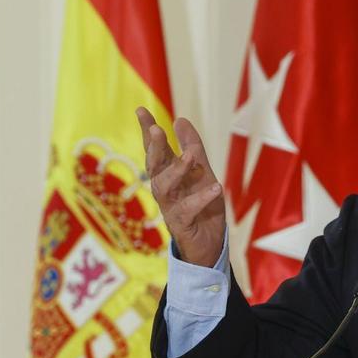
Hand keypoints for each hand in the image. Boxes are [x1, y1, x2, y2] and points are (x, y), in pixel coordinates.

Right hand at [135, 107, 225, 266]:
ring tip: (189, 156)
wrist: (210, 247)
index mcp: (169, 176)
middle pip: (155, 167)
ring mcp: (170, 208)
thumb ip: (192, 148)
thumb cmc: (203, 209)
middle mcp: (165, 190)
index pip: (155, 150)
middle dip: (155, 148)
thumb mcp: (202, 174)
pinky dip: (201, 199)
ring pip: (165, 188)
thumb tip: (180, 120)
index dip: (148, 131)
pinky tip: (216, 187)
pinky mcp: (182, 226)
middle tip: (157, 130)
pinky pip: (188, 210)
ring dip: (177, 171)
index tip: (141, 110)